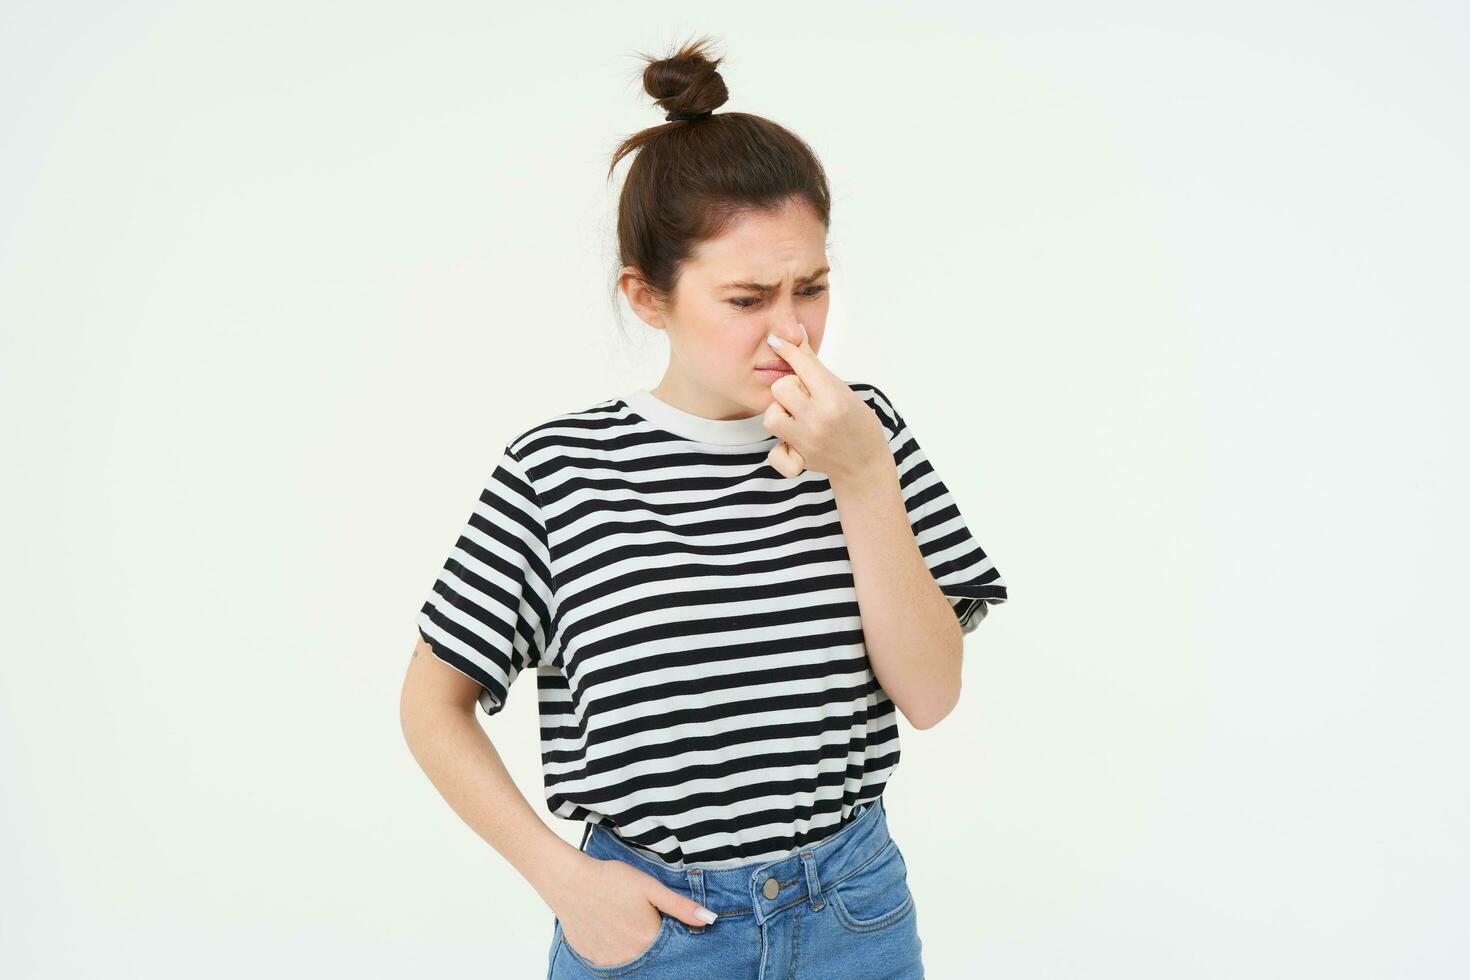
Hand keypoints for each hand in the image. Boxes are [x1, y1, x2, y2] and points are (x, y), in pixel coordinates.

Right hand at [554, 855, 717, 967]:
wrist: (570, 881)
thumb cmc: (612, 880)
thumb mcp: (651, 887)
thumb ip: (680, 907)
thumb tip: (709, 920)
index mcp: (648, 940)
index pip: (670, 946)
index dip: (668, 932)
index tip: (660, 919)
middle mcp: (630, 957)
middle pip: (650, 954)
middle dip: (649, 939)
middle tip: (637, 917)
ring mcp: (610, 961)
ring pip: (631, 958)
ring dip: (632, 945)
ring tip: (622, 920)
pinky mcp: (593, 959)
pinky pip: (612, 960)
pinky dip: (615, 948)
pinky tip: (610, 928)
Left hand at [761, 322, 890, 482]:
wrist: (866, 461)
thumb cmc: (855, 420)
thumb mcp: (840, 388)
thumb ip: (813, 365)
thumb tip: (796, 332)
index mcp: (833, 397)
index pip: (802, 364)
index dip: (788, 349)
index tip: (776, 341)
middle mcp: (819, 419)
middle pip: (780, 389)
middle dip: (788, 390)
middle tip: (803, 398)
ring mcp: (808, 442)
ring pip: (771, 417)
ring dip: (780, 415)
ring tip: (796, 418)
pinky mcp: (799, 461)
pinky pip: (773, 454)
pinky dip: (780, 449)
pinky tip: (792, 442)